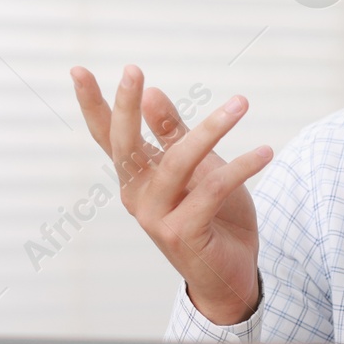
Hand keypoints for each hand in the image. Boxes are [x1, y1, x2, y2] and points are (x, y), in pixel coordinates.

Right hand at [70, 64, 271, 324]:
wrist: (233, 273)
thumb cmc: (215, 216)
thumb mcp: (198, 168)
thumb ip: (175, 135)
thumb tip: (152, 94)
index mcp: (137, 178)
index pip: (109, 137)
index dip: (93, 104)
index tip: (77, 70)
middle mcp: (138, 197)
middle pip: (126, 146)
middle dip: (126, 106)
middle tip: (132, 71)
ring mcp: (156, 217)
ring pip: (178, 162)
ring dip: (212, 129)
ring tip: (241, 104)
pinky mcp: (183, 233)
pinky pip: (213, 190)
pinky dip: (242, 168)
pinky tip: (266, 152)